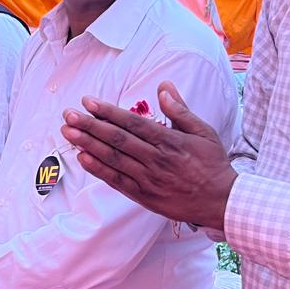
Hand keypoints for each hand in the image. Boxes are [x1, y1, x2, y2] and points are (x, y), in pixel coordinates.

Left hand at [61, 81, 236, 230]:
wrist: (221, 201)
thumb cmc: (212, 163)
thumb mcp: (203, 131)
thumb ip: (180, 109)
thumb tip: (163, 87)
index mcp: (170, 141)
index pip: (132, 123)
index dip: (108, 112)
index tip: (88, 102)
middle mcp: (156, 159)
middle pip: (117, 139)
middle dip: (90, 126)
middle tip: (69, 115)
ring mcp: (148, 179)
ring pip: (113, 159)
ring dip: (88, 145)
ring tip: (68, 132)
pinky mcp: (143, 196)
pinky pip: (117, 181)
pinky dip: (98, 170)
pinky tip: (82, 158)